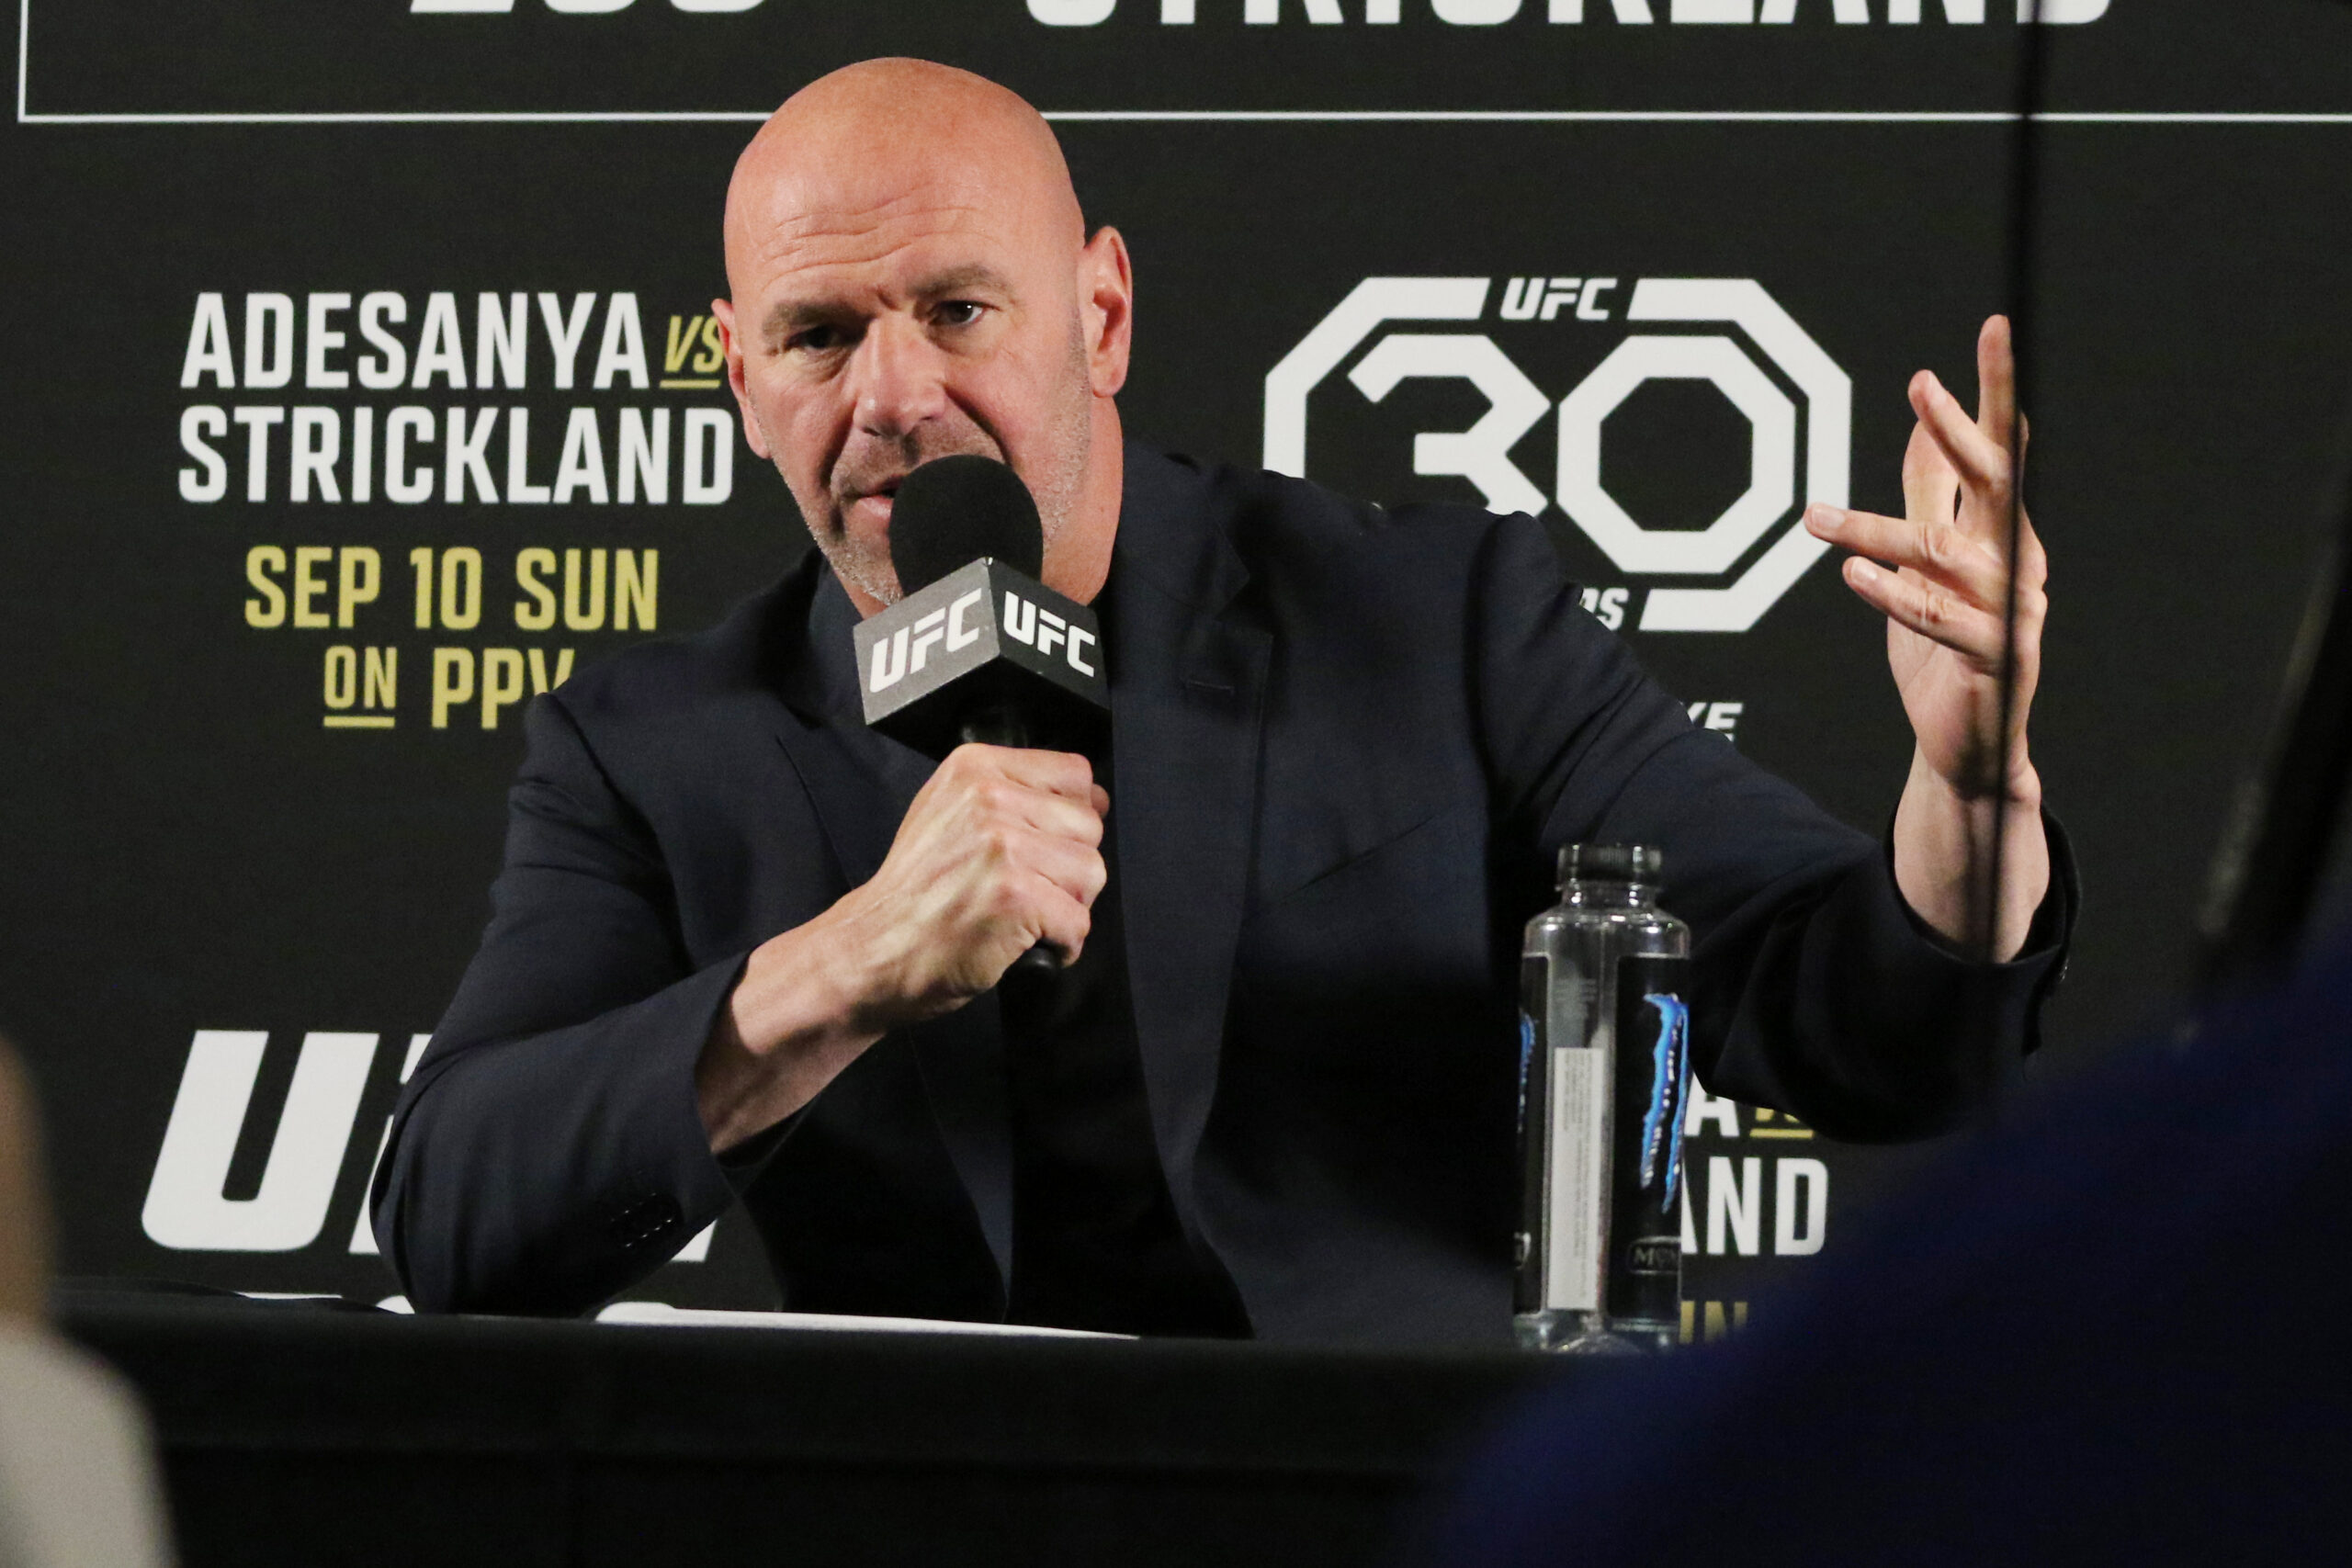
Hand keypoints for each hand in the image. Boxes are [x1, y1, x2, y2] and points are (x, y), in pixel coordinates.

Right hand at [697, 743, 1107, 1149]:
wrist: (870, 950)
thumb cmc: (912, 894)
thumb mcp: (946, 812)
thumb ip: (1009, 795)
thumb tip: (1091, 798)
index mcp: (975, 768)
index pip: (1074, 773)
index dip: (1071, 817)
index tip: (1048, 844)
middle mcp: (990, 798)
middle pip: (1089, 826)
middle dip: (1070, 866)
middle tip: (1029, 889)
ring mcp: (1003, 847)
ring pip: (1092, 872)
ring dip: (1068, 905)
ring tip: (1025, 916)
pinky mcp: (1016, 896)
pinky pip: (1079, 920)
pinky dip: (1062, 944)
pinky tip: (1025, 943)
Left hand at [1804, 316, 2046, 806]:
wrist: (1967, 745)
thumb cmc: (1945, 649)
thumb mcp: (1928, 563)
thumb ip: (1930, 497)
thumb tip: (1920, 427)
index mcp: (2006, 532)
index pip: (2002, 449)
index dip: (1994, 392)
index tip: (1988, 330)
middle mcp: (2019, 561)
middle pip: (1995, 481)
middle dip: (1958, 429)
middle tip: (1921, 386)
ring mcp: (2012, 610)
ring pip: (1941, 554)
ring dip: (1872, 530)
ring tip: (1814, 518)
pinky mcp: (1995, 658)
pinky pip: (1937, 617)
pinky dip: (1893, 595)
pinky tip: (1852, 574)